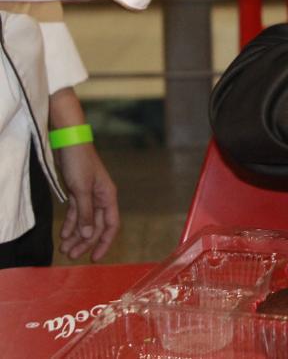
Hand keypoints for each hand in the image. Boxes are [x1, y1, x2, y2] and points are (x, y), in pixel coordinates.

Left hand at [53, 143, 119, 261]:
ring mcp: (89, 195)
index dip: (104, 242)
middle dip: (84, 242)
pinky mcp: (77, 192)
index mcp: (108, 197)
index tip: (95, 257)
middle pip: (95, 226)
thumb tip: (87, 235)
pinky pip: (76, 213)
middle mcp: (101, 198)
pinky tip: (63, 235)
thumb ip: (85, 213)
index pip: (111, 225)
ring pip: (84, 221)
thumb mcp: (81, 190)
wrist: (68, 143)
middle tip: (72, 256)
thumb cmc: (79, 163)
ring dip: (75, 236)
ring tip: (64, 249)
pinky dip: (70, 224)